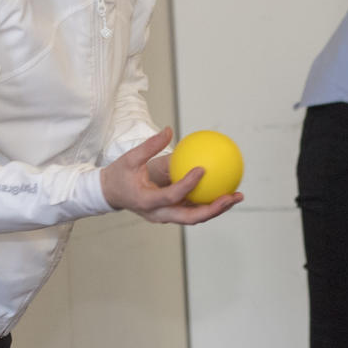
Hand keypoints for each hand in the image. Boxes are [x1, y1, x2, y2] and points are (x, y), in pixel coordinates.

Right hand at [100, 128, 242, 223]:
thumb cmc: (120, 174)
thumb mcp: (130, 158)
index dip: (187, 185)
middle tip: (231, 196)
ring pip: (195, 217)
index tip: (202, 169)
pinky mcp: (171, 214)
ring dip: (216, 209)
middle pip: (190, 217)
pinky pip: (192, 210)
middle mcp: (158, 214)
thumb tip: (169, 130)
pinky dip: (208, 203)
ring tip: (236, 195)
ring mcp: (166, 217)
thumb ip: (149, 146)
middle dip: (213, 209)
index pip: (171, 196)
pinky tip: (224, 190)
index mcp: (147, 202)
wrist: (110, 193)